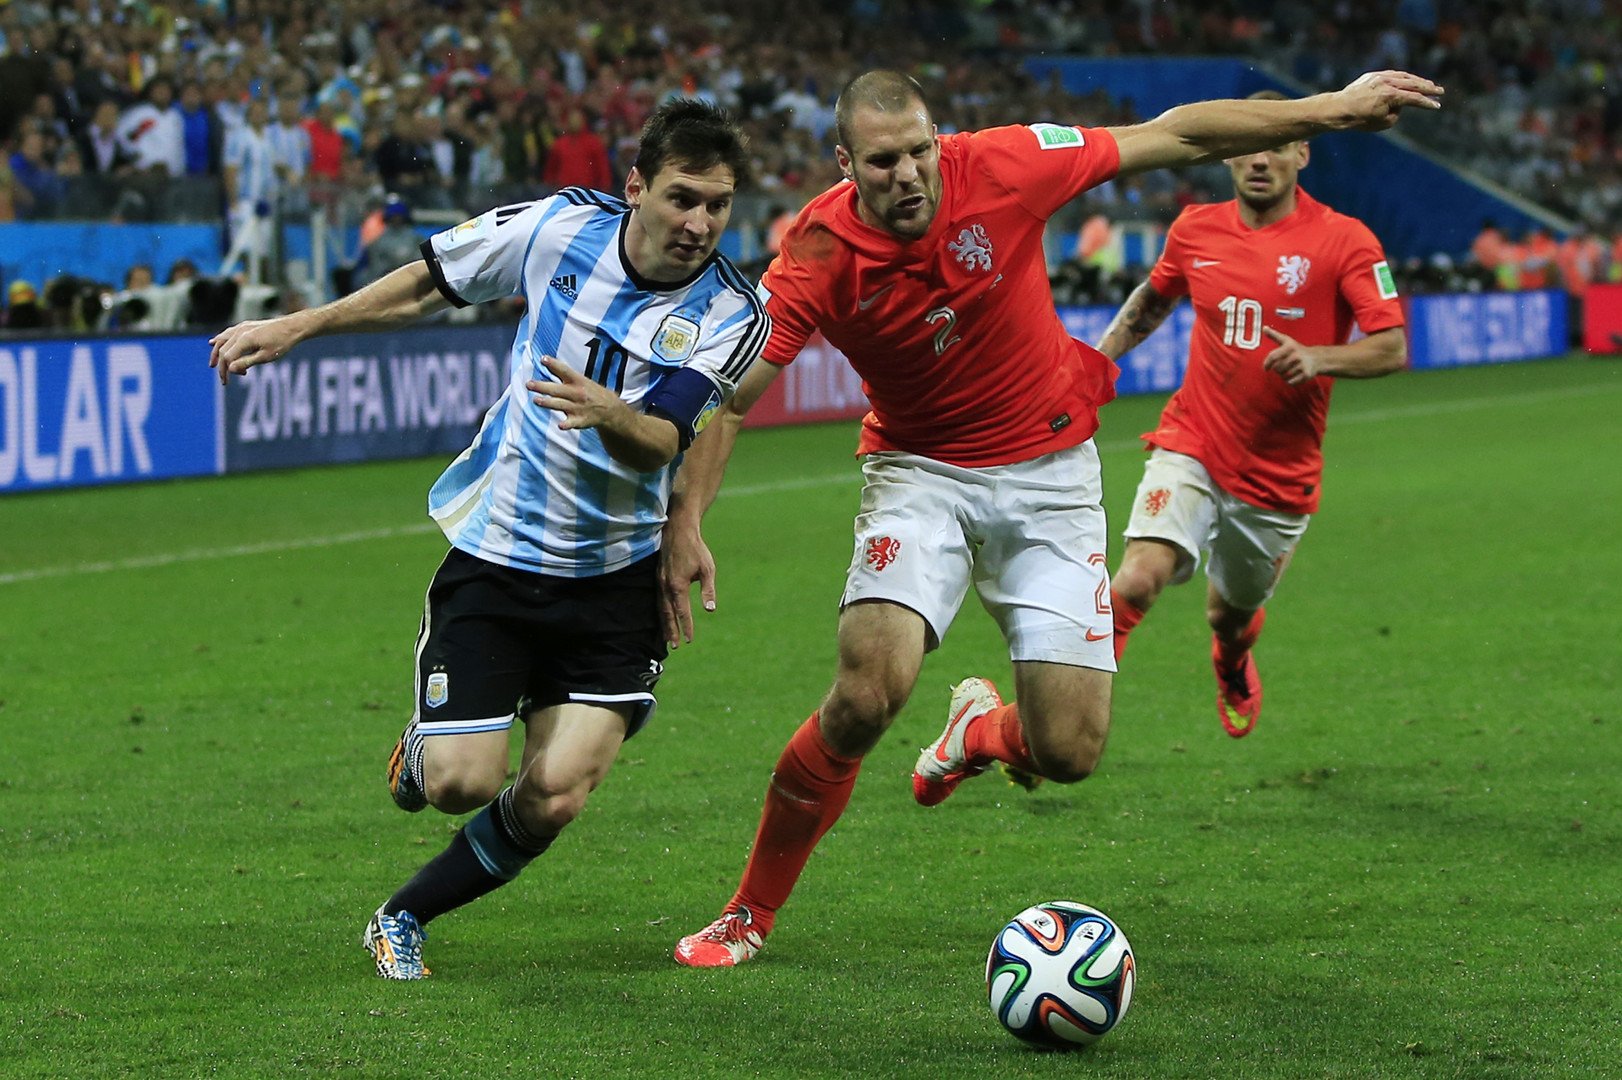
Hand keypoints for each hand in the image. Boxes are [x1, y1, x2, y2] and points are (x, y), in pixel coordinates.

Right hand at [209, 318, 295, 383]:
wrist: (292, 327)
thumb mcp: (266, 357)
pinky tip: (214, 342)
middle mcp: (240, 331)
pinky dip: (220, 340)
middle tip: (224, 379)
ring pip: (222, 340)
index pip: (227, 357)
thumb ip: (247, 362)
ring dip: (216, 352)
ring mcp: (242, 327)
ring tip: (213, 363)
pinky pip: (227, 334)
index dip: (224, 371)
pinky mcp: (246, 325)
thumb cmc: (282, 343)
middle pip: (223, 350)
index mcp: (244, 340)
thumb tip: (230, 369)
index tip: (226, 382)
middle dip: (222, 366)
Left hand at [526, 356, 627, 430]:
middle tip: (529, 384)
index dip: (553, 364)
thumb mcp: (581, 379)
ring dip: (548, 403)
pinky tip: (560, 425)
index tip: (543, 359)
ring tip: (536, 400)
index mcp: (578, 381)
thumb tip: (544, 361)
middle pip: (557, 389)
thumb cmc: (590, 392)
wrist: (609, 409)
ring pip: (560, 405)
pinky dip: (567, 424)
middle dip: (542, 387)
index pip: (564, 370)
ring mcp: (578, 407)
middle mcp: (577, 393)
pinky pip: (572, 423)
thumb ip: (563, 374)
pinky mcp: (580, 420)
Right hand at [658, 523, 715, 648]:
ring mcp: (659, 582)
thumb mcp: (707, 569)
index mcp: (678, 585)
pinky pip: (658, 600)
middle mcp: (666, 586)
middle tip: (676, 646)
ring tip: (668, 638)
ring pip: (661, 608)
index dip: (686, 626)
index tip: (690, 640)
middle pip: (668, 614)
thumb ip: (708, 591)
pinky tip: (663, 617)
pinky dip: (660, 612)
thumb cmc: (696, 549)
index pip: (682, 612)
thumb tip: (710, 610)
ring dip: (664, 624)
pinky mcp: (657, 577)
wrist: (678, 530)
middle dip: (672, 631)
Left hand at [1261, 326, 1324, 385]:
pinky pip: (1291, 382)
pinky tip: (1294, 375)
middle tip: (1283, 366)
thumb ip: (1274, 335)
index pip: (1272, 357)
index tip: (1266, 368)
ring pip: (1283, 376)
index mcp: (1289, 347)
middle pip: (1277, 369)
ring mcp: (1301, 365)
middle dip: (1278, 369)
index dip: (1267, 364)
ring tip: (1289, 370)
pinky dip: (1290, 381)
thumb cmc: (1297, 350)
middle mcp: (1296, 356)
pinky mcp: (1306, 374)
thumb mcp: (1286, 340)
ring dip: (1284, 376)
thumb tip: (1264, 328)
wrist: (1316, 358)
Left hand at [1335, 70, 1443, 130]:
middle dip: (1428, 88)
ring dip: (1417, 81)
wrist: (1338, 109)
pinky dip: (1403, 78)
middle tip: (1440, 91)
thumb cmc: (1359, 120)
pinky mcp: (1372, 75)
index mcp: (1391, 95)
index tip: (1436, 106)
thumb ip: (1396, 112)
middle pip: (1413, 84)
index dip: (1427, 103)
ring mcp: (1380, 77)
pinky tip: (1410, 80)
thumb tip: (1400, 104)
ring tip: (1428, 85)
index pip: (1414, 98)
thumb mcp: (1383, 123)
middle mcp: (1387, 83)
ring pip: (1404, 77)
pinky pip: (1393, 74)